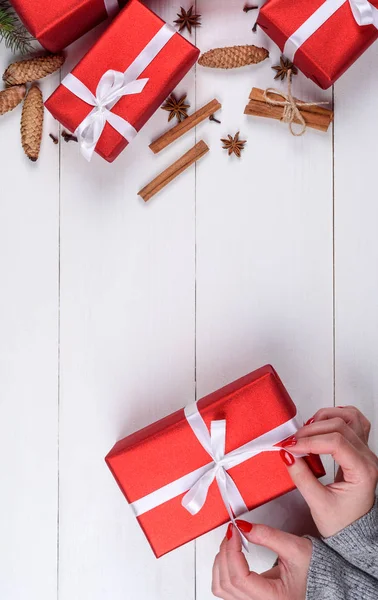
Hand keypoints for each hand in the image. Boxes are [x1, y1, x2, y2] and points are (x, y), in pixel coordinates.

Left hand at [212, 521, 310, 599]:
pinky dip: (223, 569)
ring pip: (221, 588)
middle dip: (224, 553)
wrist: (323, 581)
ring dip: (221, 562)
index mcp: (274, 598)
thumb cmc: (316, 571)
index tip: (234, 531)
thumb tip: (244, 527)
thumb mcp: (296, 549)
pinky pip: (226, 588)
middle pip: (226, 584)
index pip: (240, 578)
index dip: (232, 551)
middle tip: (232, 532)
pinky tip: (231, 555)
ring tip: (230, 542)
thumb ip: (268, 536)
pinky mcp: (250, 598)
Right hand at [281, 406, 377, 537]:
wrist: (353, 532)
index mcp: (363, 471)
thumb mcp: (317, 504)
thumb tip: (287, 455)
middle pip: (341, 426)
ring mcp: (365, 451)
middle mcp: (367, 458)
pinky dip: (336, 416)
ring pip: (350, 417)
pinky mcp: (358, 449)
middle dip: (312, 430)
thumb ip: (301, 477)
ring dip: (325, 418)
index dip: (310, 441)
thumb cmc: (342, 522)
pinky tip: (322, 423)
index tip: (290, 446)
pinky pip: (354, 421)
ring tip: (307, 431)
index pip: (336, 443)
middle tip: (292, 441)